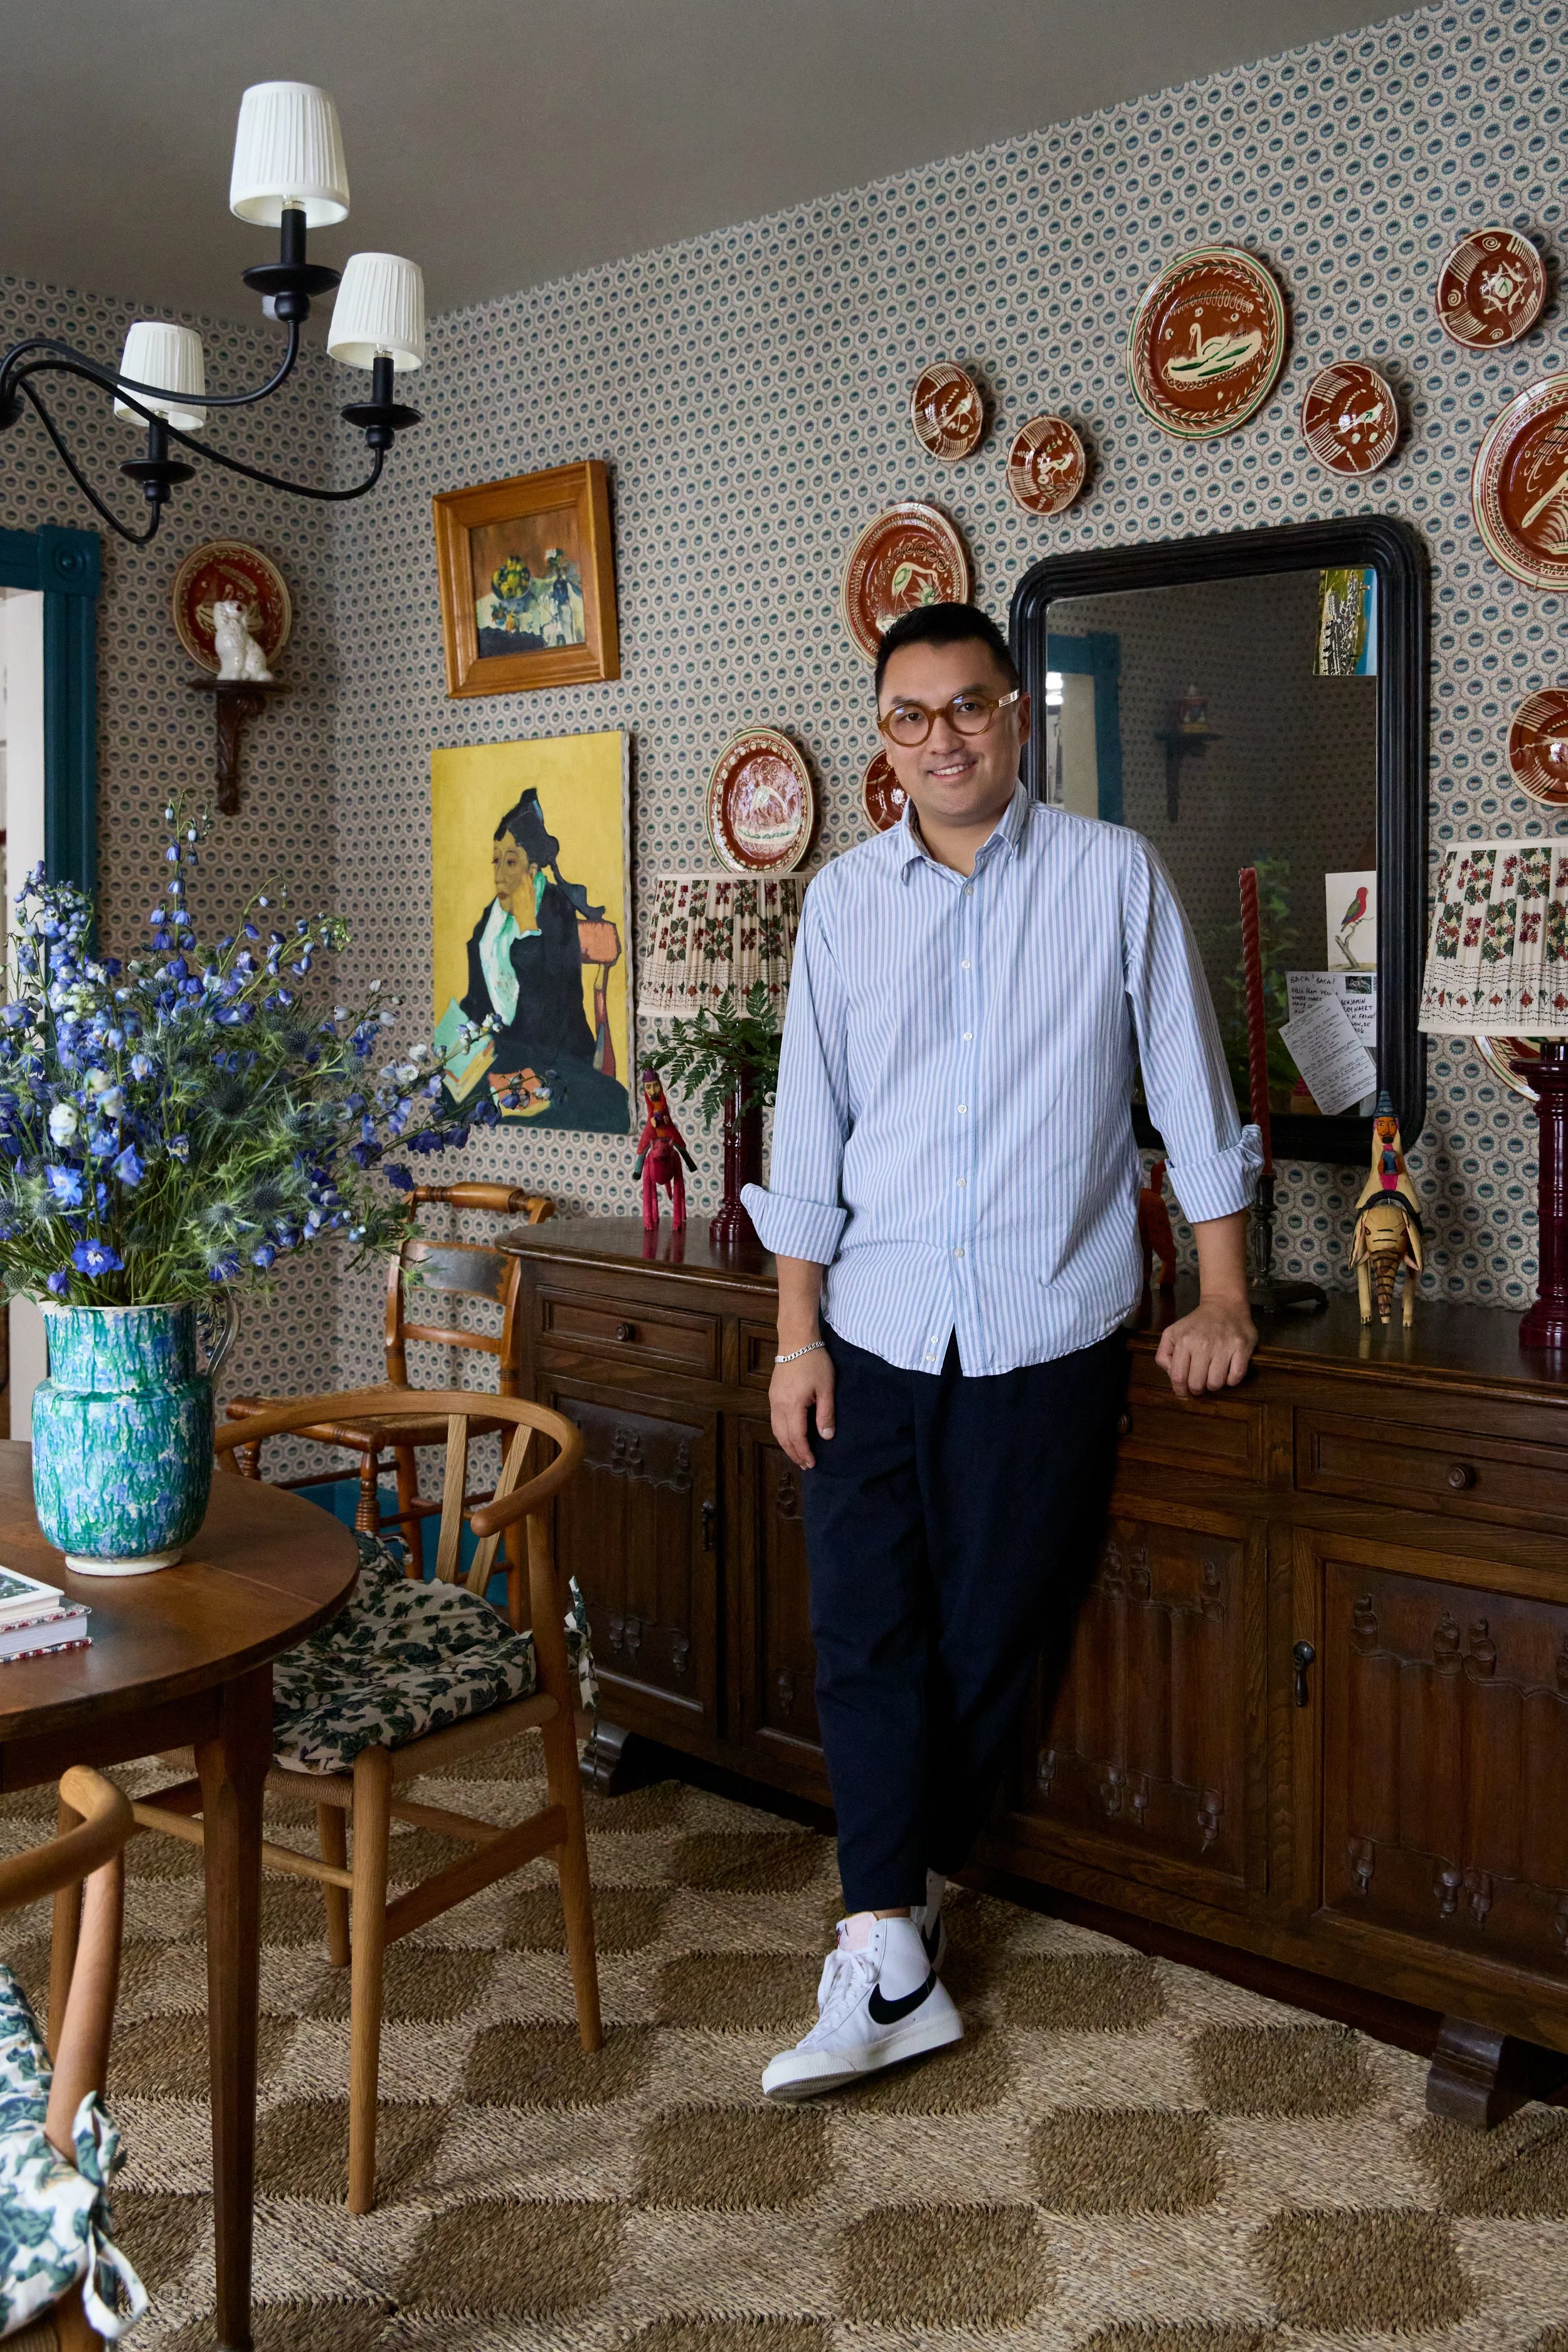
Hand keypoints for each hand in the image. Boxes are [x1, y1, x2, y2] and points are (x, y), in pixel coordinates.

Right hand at [770, 1343, 835, 1468]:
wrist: (796, 1340)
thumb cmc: (814, 1362)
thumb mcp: (826, 1388)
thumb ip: (826, 1414)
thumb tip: (826, 1437)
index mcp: (792, 1405)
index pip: (796, 1436)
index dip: (804, 1452)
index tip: (812, 1463)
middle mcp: (779, 1405)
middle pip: (783, 1437)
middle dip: (794, 1453)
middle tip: (805, 1465)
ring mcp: (773, 1399)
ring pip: (776, 1429)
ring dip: (786, 1444)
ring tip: (797, 1454)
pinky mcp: (773, 1394)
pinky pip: (774, 1420)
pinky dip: (781, 1433)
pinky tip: (789, 1435)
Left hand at [1155, 1298, 1256, 1398]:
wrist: (1224, 1304)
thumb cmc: (1196, 1323)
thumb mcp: (1172, 1333)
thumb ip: (1164, 1354)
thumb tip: (1172, 1375)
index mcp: (1185, 1341)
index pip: (1179, 1377)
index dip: (1180, 1391)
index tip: (1184, 1394)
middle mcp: (1204, 1344)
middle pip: (1198, 1384)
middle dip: (1197, 1390)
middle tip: (1200, 1384)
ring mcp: (1224, 1346)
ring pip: (1217, 1383)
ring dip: (1214, 1385)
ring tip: (1212, 1376)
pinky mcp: (1242, 1347)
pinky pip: (1236, 1377)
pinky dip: (1231, 1380)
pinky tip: (1227, 1372)